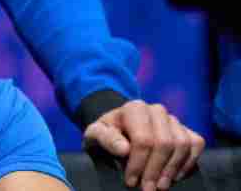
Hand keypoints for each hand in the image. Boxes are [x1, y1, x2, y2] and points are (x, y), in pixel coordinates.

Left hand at [84, 100, 204, 190]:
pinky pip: (196, 144)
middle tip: (147, 188)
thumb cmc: (108, 132)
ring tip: (160, 186)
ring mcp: (174, 120)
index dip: (138, 163)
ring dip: (172, 169)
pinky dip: (188, 162)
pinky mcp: (186, 129)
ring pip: (182, 145)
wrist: (120, 128)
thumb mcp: (96, 134)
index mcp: (135, 109)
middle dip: (155, 170)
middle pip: (164, 143)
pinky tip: (175, 176)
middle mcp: (157, 110)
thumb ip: (106, 138)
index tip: (131, 181)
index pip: (143, 139)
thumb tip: (124, 149)